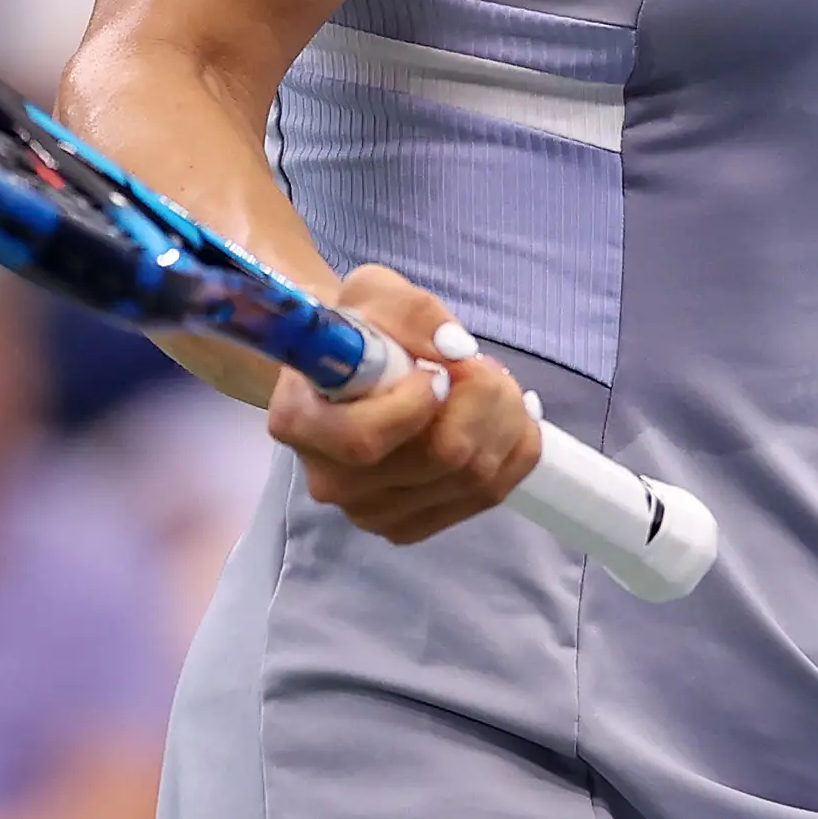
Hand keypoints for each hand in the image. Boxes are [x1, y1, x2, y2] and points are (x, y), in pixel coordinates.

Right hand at [266, 264, 541, 541]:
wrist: (353, 365)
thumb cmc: (360, 326)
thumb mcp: (376, 292)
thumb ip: (411, 312)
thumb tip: (455, 349)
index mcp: (301, 423)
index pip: (364, 440)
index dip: (417, 405)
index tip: (436, 369)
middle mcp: (331, 480)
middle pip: (438, 458)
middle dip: (483, 400)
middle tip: (483, 364)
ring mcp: (371, 513)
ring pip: (473, 478)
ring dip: (505, 420)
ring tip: (497, 382)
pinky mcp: (410, 525)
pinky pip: (488, 495)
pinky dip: (516, 451)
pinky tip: (512, 417)